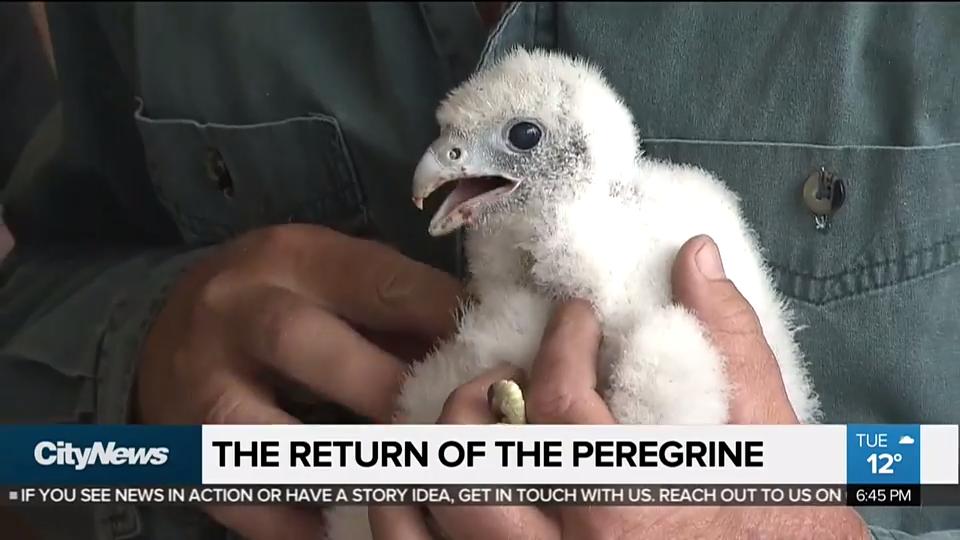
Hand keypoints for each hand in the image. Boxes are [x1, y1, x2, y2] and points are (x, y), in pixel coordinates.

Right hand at [136, 224, 461, 539]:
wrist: (167, 328)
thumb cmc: (281, 299)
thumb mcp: (334, 278)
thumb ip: (401, 311)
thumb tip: (485, 350)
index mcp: (295, 258)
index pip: (379, 282)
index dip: (445, 321)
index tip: (502, 355)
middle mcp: (240, 311)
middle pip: (312, 347)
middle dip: (392, 393)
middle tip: (458, 429)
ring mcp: (204, 385)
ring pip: (272, 435)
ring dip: (347, 467)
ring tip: (414, 487)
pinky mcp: (190, 451)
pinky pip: (250, 497)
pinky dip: (304, 523)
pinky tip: (356, 526)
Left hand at [370, 235, 867, 538]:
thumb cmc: (786, 538)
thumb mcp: (776, 449)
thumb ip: (732, 347)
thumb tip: (693, 259)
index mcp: (630, 511)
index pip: (558, 407)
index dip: (561, 344)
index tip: (575, 320)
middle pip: (474, 463)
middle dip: (478, 399)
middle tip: (511, 374)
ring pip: (436, 520)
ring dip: (432, 458)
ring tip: (468, 425)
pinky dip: (413, 518)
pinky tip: (438, 483)